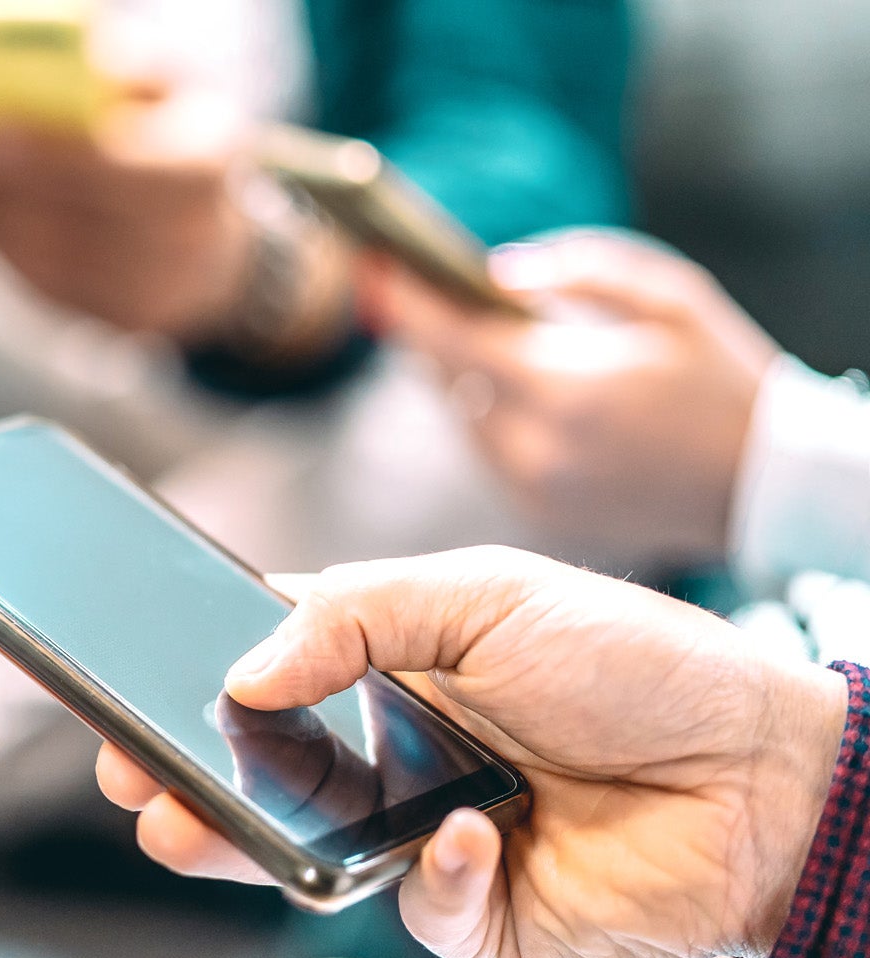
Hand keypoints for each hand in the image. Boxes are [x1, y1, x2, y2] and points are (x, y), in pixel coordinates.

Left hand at [0, 93, 348, 350]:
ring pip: (45, 263)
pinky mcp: (118, 326)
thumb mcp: (173, 87)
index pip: (122, 167)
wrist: (220, 244)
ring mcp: (152, 292)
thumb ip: (132, 63)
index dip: (51, 156)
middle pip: (71, 222)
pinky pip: (41, 291)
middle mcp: (185, 239)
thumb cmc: (176, 139)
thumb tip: (81, 48)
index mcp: (205, 164)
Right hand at [95, 547, 846, 957]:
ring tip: (190, 829)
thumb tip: (245, 671)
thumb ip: (355, 616)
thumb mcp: (487, 594)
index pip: (259, 667)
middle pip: (257, 769)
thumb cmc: (634, 663)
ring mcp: (425, 831)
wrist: (764, 774)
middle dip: (183, 775)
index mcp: (386, 663)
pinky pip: (421, 909)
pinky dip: (439, 875)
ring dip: (242, 842)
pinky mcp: (479, 909)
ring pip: (303, 852)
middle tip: (133, 773)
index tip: (122, 684)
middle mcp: (392, 750)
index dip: (188, 677)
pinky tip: (476, 834)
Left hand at [359, 233, 782, 562]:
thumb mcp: (672, 300)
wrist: (768, 488)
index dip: (403, 301)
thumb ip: (579, 271)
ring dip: (462, 373)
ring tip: (465, 328)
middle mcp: (535, 447)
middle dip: (427, 330)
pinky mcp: (538, 512)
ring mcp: (532, 487)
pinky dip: (491, 413)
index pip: (452, 338)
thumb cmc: (727, 381)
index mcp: (565, 388)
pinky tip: (509, 386)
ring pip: (463, 416)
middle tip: (403, 284)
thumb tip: (496, 274)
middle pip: (447, 378)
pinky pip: (489, 450)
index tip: (367, 266)